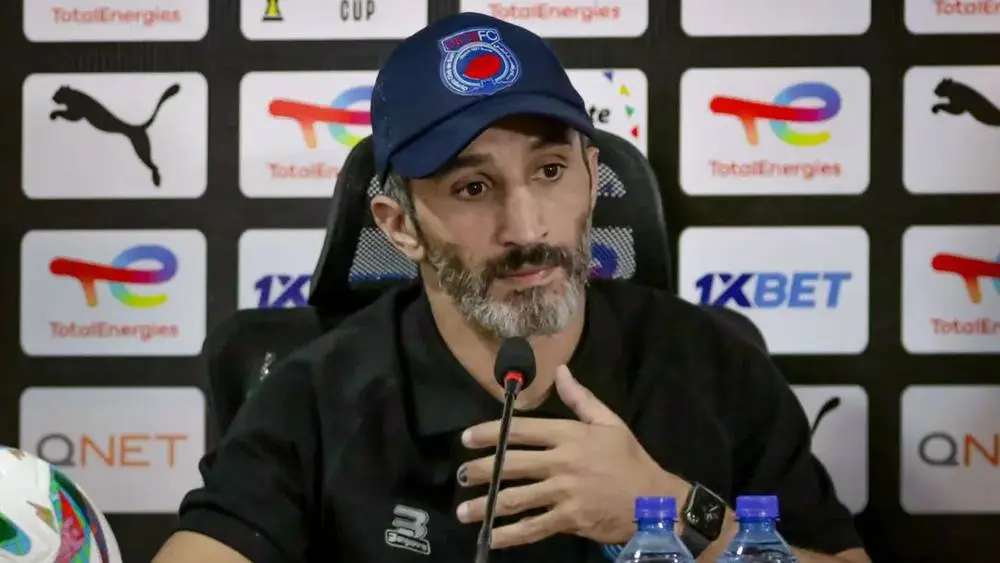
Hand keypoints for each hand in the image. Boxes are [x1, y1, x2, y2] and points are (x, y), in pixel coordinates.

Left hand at [456, 365, 689, 548]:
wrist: (654, 501)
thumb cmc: (629, 459)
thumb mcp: (610, 422)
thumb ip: (580, 398)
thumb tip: (560, 371)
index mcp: (570, 435)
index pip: (522, 431)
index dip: (490, 433)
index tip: (466, 438)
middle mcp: (562, 462)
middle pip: (512, 464)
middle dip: (481, 470)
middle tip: (460, 475)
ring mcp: (564, 493)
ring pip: (517, 498)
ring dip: (486, 505)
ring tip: (463, 510)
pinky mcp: (569, 519)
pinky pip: (533, 527)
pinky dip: (509, 534)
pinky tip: (490, 536)